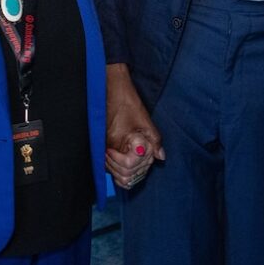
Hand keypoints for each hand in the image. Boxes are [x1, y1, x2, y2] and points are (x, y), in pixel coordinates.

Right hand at [105, 63, 162, 188]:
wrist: (112, 89)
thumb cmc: (128, 102)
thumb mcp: (146, 122)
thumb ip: (155, 141)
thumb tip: (160, 157)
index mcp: (118, 143)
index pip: (129, 166)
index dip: (141, 161)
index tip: (145, 150)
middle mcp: (107, 149)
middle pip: (124, 175)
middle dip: (137, 168)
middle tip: (144, 154)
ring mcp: (103, 150)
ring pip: (118, 175)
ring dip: (131, 169)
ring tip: (138, 154)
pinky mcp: (102, 148)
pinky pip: (113, 169)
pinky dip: (123, 168)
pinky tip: (131, 158)